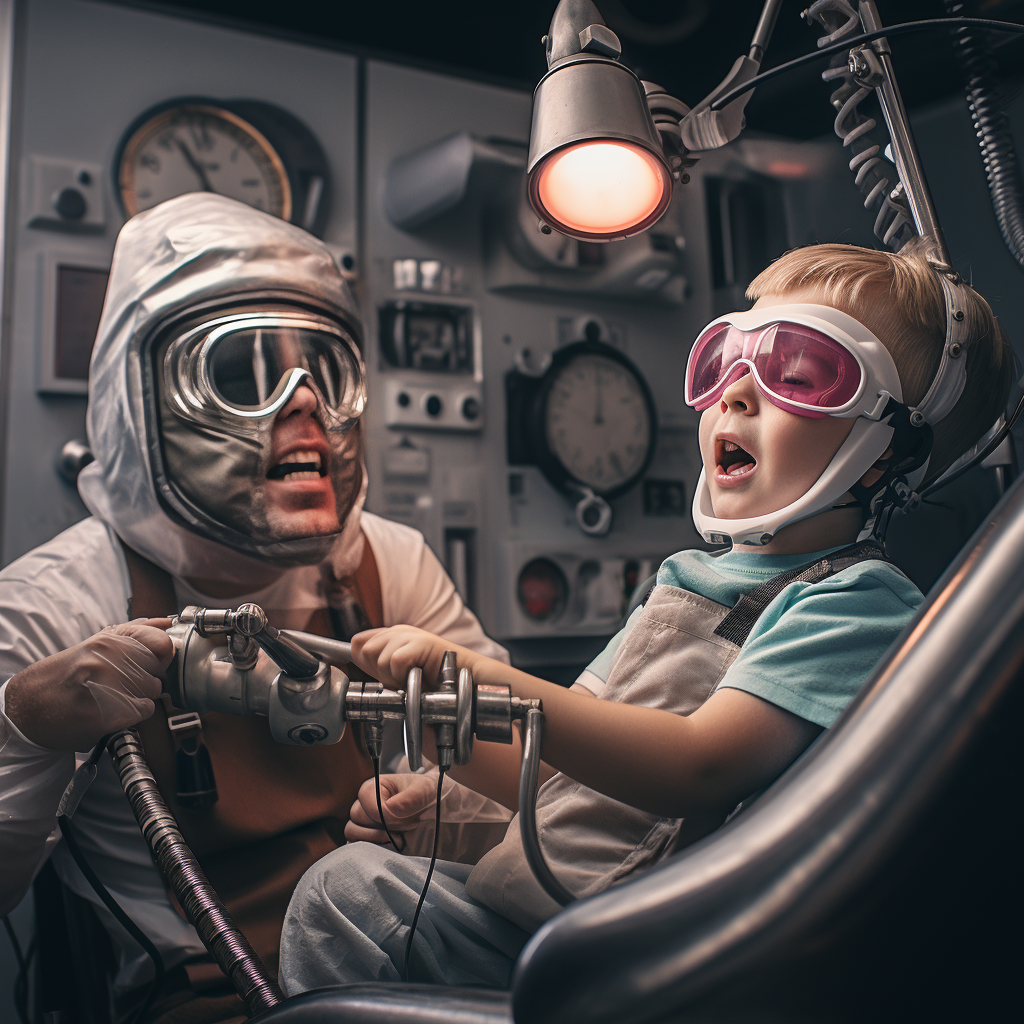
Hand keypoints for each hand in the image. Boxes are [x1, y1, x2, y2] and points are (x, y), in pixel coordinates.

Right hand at [4, 619, 173, 750]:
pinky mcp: (107, 714)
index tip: (146, 662)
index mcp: (109, 640)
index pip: (163, 643)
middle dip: (146, 678)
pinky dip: (134, 713)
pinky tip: (114, 709)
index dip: (159, 656)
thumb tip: (169, 624)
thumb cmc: (65, 675)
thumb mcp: (98, 644)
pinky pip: (145, 710)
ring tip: (113, 696)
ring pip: (154, 690)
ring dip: (140, 696)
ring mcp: (107, 686)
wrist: (26, 707)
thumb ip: (136, 632)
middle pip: (159, 670)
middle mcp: (109, 659)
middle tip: (118, 683)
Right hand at [344, 772, 438, 845]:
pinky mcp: (366, 836)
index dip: (383, 814)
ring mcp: (364, 820)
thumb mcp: (424, 790)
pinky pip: (356, 845)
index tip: (402, 818)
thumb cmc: (426, 795)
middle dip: (382, 825)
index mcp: (374, 786)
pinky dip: (372, 848)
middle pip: (357, 816)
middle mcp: (365, 802)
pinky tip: (391, 845)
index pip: (366, 801)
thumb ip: (409, 798)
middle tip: (404, 827)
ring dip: (374, 838)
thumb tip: (390, 808)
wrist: (435, 810)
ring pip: (352, 831)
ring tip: (396, 838)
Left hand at [350, 625, 455, 689]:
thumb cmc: (431, 678)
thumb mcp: (396, 671)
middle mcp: (398, 631)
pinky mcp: (420, 642)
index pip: (357, 642)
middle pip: (365, 650)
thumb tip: (356, 659)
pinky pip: (396, 661)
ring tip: (410, 677)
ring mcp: (409, 635)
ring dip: (393, 675)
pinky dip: (403, 675)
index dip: (364, 661)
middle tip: (399, 677)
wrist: (459, 679)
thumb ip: (377, 663)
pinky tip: (416, 675)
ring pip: (379, 658)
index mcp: (391, 635)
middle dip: (379, 671)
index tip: (380, 673)